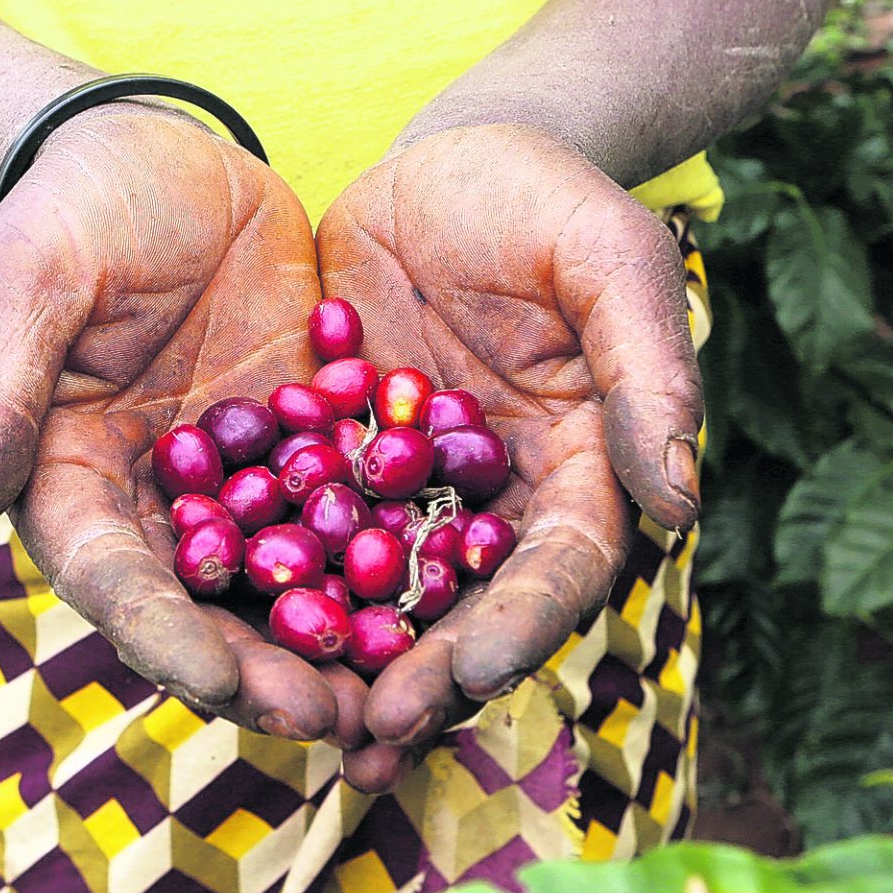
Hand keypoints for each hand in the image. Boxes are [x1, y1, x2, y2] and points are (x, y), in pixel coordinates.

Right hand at [0, 108, 363, 745]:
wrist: (156, 145)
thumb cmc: (70, 206)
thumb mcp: (29, 284)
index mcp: (74, 482)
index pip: (116, 582)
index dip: (168, 637)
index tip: (228, 685)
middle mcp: (156, 501)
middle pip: (208, 606)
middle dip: (268, 670)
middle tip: (338, 720)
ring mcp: (238, 476)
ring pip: (289, 575)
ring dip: (340, 637)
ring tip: (401, 688)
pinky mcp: (306, 438)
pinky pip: (352, 503)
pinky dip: (396, 548)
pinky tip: (457, 586)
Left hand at [316, 124, 702, 779]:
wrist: (447, 159)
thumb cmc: (549, 197)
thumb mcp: (610, 260)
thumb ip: (647, 370)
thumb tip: (682, 501)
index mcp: (575, 468)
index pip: (558, 567)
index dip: (521, 624)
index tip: (470, 670)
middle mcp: (490, 500)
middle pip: (464, 606)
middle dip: (422, 675)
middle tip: (368, 733)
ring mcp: (405, 487)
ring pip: (374, 589)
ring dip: (337, 658)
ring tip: (285, 715)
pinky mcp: (330, 457)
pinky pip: (294, 523)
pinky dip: (262, 574)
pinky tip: (209, 618)